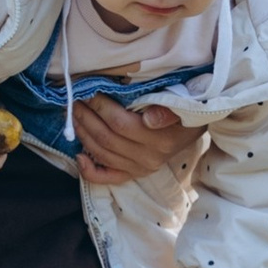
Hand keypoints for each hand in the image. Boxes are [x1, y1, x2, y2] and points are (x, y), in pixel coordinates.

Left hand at [72, 96, 194, 189]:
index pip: (120, 123)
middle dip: (87, 117)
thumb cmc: (185, 109)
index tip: (90, 90)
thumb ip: (168, 111)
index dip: (100, 107)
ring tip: (75, 114)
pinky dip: (89, 170)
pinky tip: (78, 156)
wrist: (192, 127)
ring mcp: (139, 169)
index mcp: (161, 140)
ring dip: (84, 133)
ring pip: (102, 153)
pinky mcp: (133, 174)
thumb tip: (149, 119)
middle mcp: (148, 158)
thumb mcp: (184, 104)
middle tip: (76, 99)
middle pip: (107, 138)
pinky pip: (106, 177)